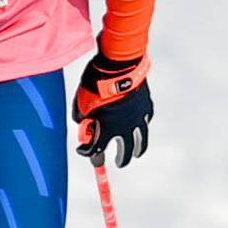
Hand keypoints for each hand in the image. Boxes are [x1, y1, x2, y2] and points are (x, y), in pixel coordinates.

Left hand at [74, 52, 152, 167]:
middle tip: (119, 162)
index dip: (87, 152)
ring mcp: (138, 117)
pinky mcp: (145, 105)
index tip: (83, 150)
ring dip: (139, 148)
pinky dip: (142, 124)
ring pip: (142, 139)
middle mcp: (125, 127)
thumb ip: (82, 116)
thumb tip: (83, 122)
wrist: (119, 65)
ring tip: (137, 153)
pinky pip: (145, 119)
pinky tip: (141, 126)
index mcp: (108, 129)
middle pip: (125, 151)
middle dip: (121, 158)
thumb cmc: (96, 83)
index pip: (96, 149)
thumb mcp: (81, 102)